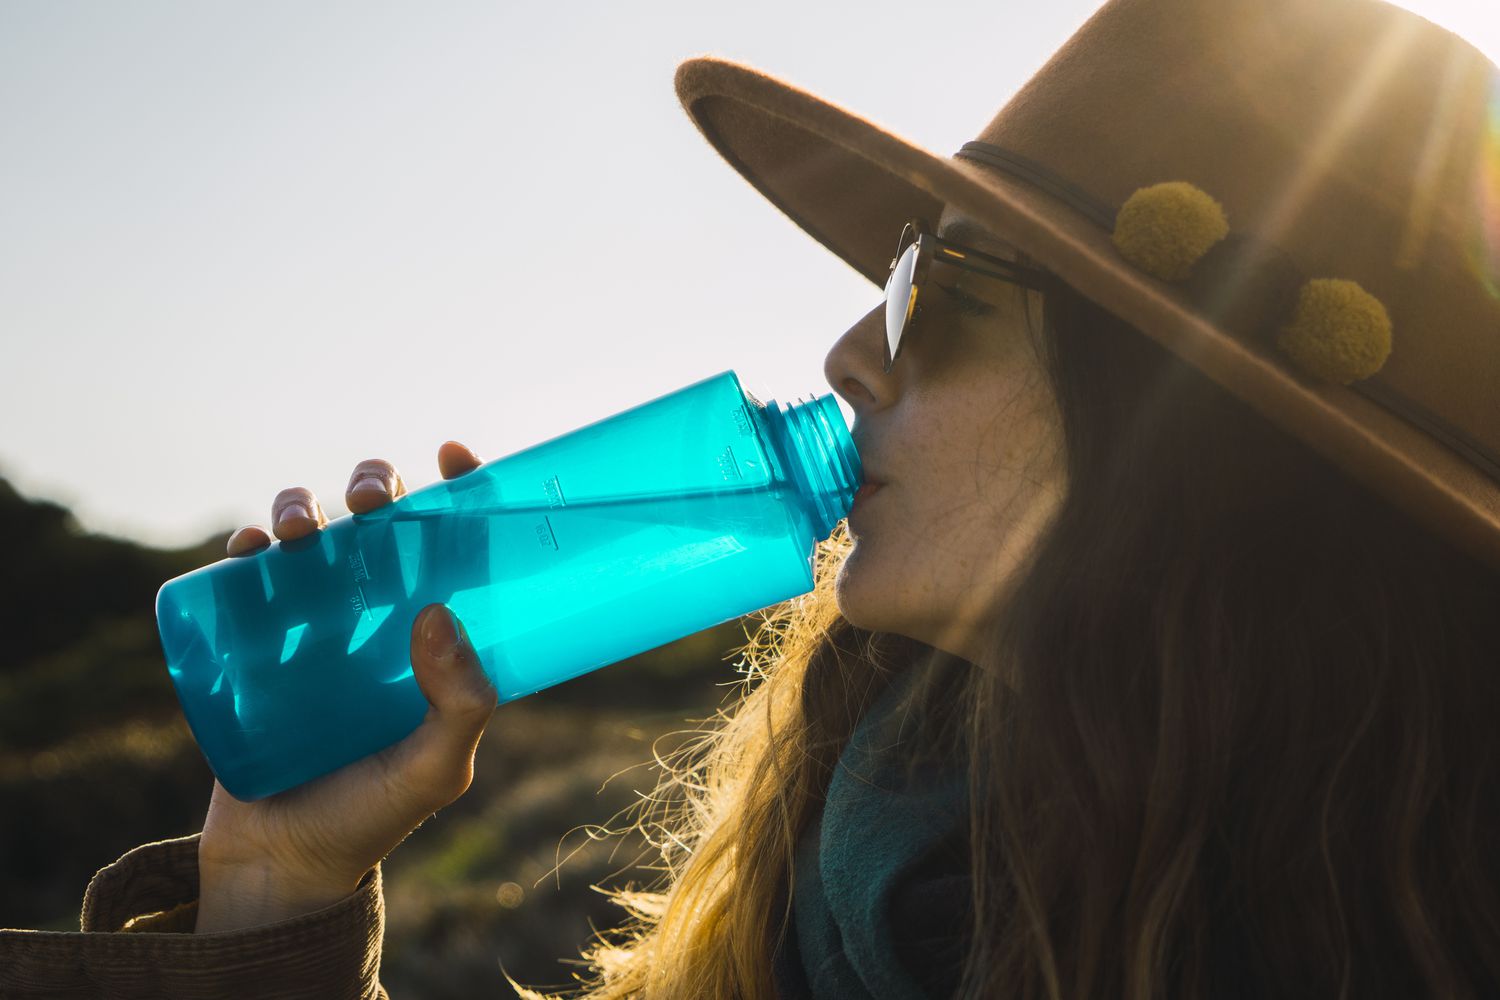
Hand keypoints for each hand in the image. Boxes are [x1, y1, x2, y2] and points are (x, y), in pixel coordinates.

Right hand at [195, 440, 496, 931]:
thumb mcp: (437, 767)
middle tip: (371, 501)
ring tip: (301, 530)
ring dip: (303, 503)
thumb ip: (461, 704)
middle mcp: (379, 613)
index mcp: (436, 631)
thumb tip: (437, 611)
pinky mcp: (255, 640)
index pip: (455, 544)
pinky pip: (248, 574)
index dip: (461, 490)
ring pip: (313, 532)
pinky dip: (248, 546)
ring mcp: (315, 622)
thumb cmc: (374, 814)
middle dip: (374, 486)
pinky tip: (253, 548)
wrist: (283, 862)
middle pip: (380, 521)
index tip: (457, 455)